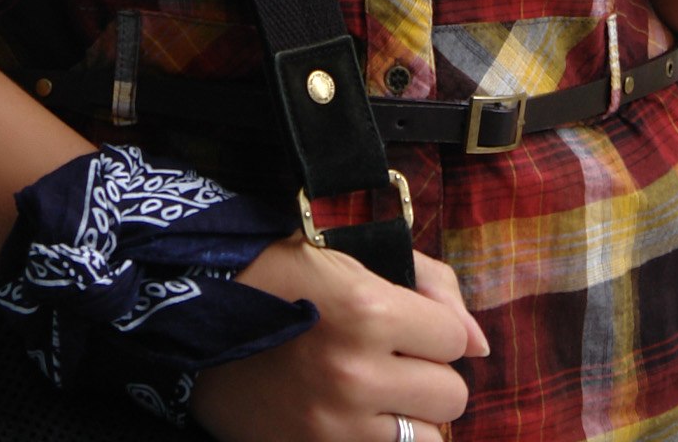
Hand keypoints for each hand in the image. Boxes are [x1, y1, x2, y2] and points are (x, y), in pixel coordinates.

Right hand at [188, 235, 487, 441]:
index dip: (432, 327)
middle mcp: (357, 373)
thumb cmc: (280, 275)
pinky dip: (380, 440)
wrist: (195, 316)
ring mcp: (335, 426)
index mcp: (369, 310)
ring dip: (408, 416)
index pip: (454, 337)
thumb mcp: (353, 254)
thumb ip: (431, 285)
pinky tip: (358, 419)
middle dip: (427, 372)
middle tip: (389, 357)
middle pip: (450, 394)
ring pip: (426, 440)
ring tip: (374, 393)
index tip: (402, 320)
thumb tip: (482, 345)